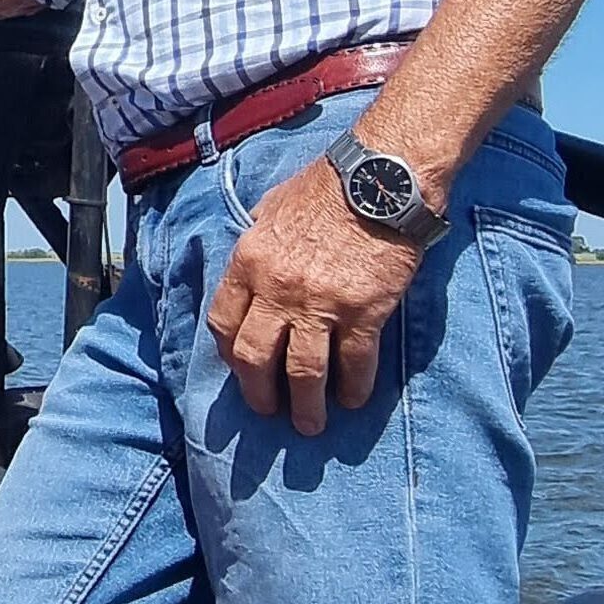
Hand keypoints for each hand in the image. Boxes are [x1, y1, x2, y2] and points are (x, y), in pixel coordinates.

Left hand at [205, 158, 425, 435]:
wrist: (379, 177)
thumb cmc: (324, 187)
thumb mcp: (271, 208)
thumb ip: (257, 246)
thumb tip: (252, 275)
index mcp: (249, 262)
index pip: (224, 323)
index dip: (230, 355)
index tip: (241, 371)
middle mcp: (277, 289)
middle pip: (255, 357)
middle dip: (258, 392)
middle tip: (269, 410)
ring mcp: (321, 304)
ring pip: (303, 372)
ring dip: (305, 406)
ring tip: (308, 425)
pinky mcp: (364, 312)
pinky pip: (354, 364)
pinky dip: (353, 389)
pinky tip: (352, 400)